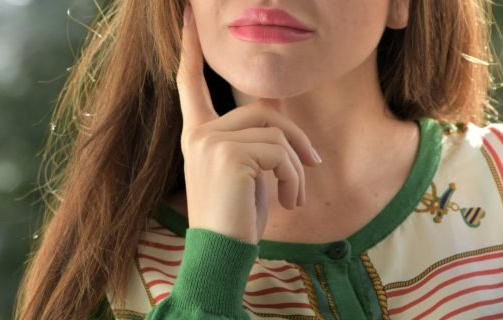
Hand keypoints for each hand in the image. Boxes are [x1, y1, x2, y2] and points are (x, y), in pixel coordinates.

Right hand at [175, 5, 321, 243]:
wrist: (221, 254)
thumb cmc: (236, 216)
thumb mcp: (249, 171)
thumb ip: (258, 135)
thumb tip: (280, 101)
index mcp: (197, 134)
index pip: (189, 83)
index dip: (190, 49)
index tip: (187, 16)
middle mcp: (198, 133)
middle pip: (262, 110)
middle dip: (295, 138)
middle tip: (314, 165)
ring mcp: (210, 141)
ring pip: (276, 133)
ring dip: (296, 167)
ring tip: (295, 196)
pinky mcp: (229, 154)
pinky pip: (279, 152)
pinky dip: (294, 177)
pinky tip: (289, 202)